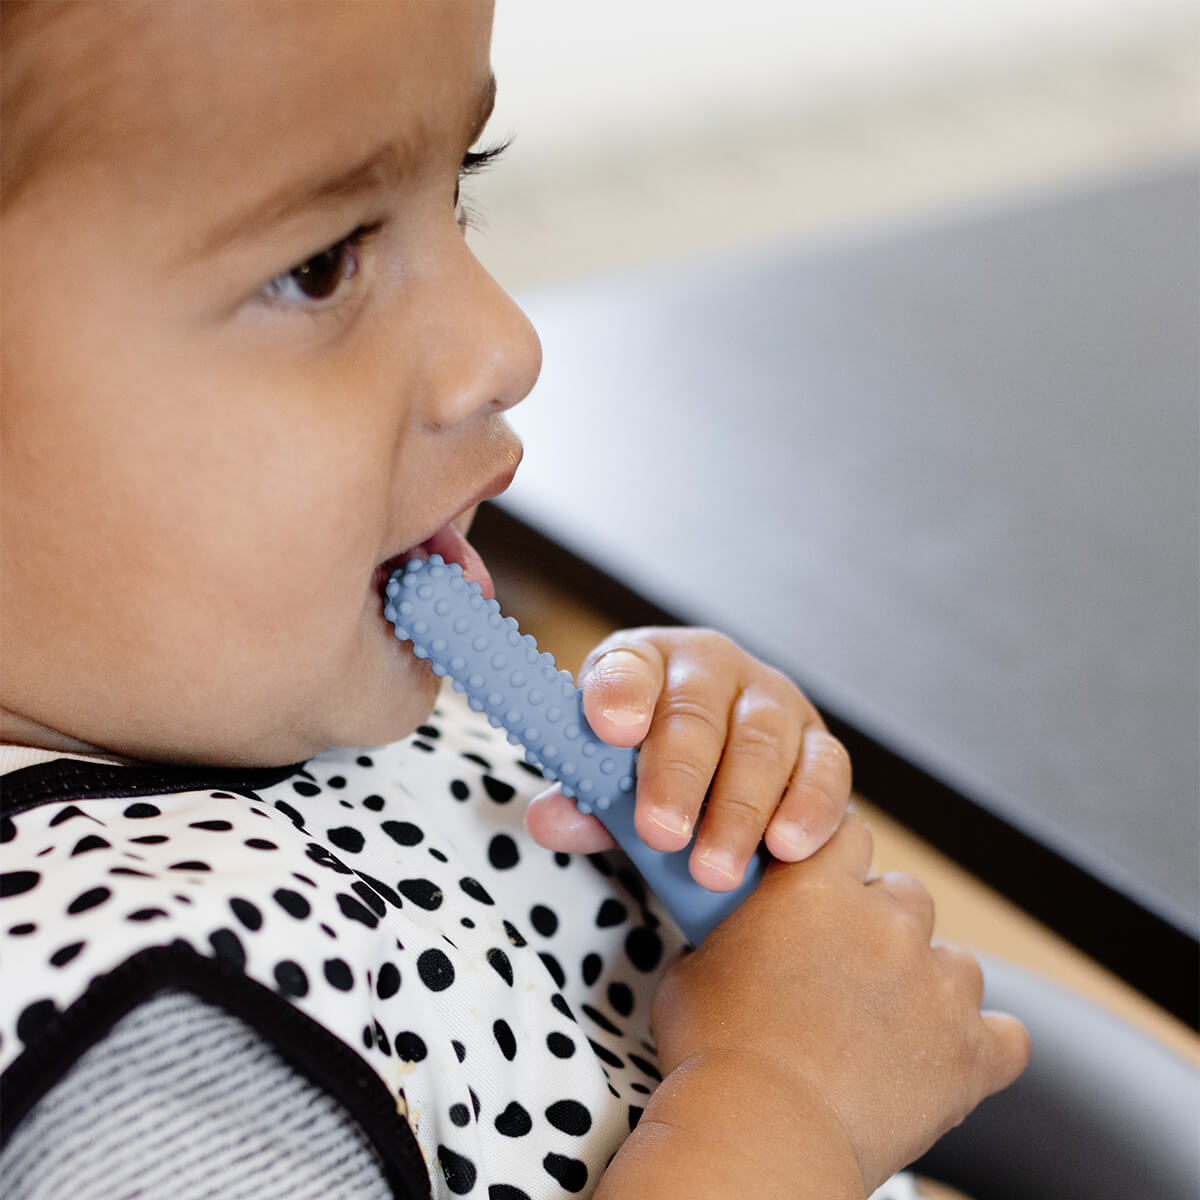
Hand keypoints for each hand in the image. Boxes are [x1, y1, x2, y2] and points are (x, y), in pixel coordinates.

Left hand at [524, 626, 850, 890]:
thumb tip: (548, 822)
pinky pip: (825, 771)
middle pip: (696, 713)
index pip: (628, 666)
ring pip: (762, 744)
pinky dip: (808, 810)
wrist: (721, 766)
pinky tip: (786, 849)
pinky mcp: (820, 743)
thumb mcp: (610, 775)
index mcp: (647, 662)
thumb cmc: (651, 763)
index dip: (619, 694)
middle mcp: (713, 668)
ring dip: (738, 811)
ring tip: (713, 869)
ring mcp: (773, 700)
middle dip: (678, 778)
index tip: (612, 730)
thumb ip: (585, 799)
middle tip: (661, 835)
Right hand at [603, 816, 1030, 1197]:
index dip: (836, 856)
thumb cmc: (713, 1053)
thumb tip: (725, 938)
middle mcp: (887, 921)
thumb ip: (726, 936)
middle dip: (882, 923)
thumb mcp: (693, 969)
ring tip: (888, 1026)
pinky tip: (948, 1060)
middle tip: (844, 970)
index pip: (849, 830)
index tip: (824, 883)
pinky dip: (982, 1048)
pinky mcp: (970, 1052)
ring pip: (958, 961)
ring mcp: (937, 986)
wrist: (760, 1133)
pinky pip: (1006, 1037)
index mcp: (816, 887)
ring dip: (930, 983)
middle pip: (906, 893)